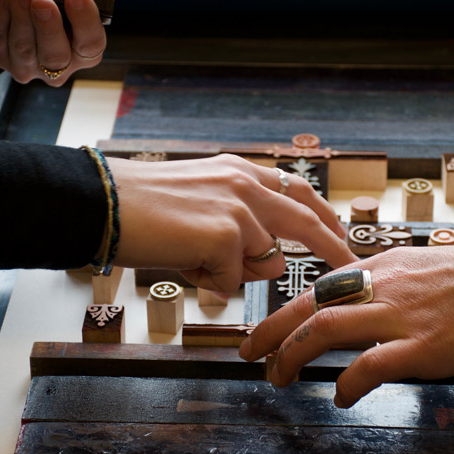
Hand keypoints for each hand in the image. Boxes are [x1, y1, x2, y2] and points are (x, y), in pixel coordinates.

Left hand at [0, 0, 105, 85]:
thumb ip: (67, 0)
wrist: (8, 10)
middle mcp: (56, 67)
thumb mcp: (62, 3)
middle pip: (57, 56)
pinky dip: (1, 13)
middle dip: (49, 29)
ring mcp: (25, 65)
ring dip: (22, 16)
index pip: (91, 45)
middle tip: (43, 2)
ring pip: (24, 47)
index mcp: (81, 52)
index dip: (85, 21)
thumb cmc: (42, 6)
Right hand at [109, 154, 358, 293]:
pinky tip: (181, 261)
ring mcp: (240, 209)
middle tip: (351, 265)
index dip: (323, 213)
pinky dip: (209, 282)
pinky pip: (233, 280)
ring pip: (266, 261)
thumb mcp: (201, 200)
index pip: (297, 191)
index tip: (338, 230)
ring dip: (236, 272)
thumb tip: (266, 260)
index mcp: (240, 172)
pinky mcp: (227, 236)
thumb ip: (239, 223)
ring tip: (191, 256)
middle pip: (309, 220)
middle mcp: (247, 185)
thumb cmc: (142, 207)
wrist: (103, 203)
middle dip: (334, 247)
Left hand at [240, 237, 453, 407]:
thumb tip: (375, 309)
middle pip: (307, 307)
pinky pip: (369, 366)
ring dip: (293, 355)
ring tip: (279, 378)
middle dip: (270, 332)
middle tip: (249, 353)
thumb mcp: (428, 269)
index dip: (285, 311)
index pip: (318, 288)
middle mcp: (383, 286)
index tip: (268, 328)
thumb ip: (396, 286)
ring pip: (324, 329)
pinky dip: (347, 384)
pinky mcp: (424, 345)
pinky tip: (342, 397)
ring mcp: (401, 315)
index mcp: (384, 267)